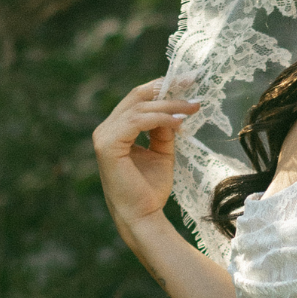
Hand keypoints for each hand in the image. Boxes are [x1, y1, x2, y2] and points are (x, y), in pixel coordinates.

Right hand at [93, 78, 202, 245]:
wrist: (143, 216)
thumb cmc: (150, 189)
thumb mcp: (162, 152)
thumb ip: (164, 130)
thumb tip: (175, 110)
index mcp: (116, 129)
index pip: (137, 99)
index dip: (162, 87)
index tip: (188, 81)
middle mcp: (106, 129)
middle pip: (137, 96)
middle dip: (167, 88)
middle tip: (193, 82)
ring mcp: (104, 135)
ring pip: (139, 107)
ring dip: (169, 105)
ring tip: (192, 107)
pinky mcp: (107, 144)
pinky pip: (137, 120)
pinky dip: (160, 118)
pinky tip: (179, 122)